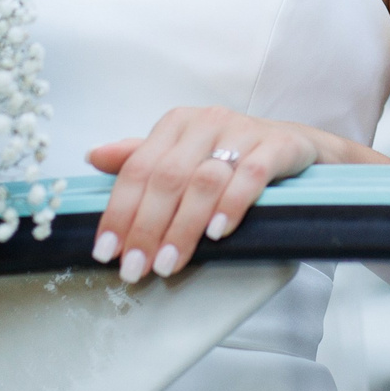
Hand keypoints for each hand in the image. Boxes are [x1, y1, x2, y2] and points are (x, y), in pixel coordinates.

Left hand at [85, 108, 328, 283]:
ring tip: (169, 262)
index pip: (138, 168)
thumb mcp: (185, 154)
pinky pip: (252, 175)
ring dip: (183, 226)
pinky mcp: (278, 146)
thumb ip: (141, 158)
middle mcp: (207, 123)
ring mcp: (244, 132)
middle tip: (136, 268)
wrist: (296, 146)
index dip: (119, 211)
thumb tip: (93, 157)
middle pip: (168, 177)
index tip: (106, 251)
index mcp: (177, 124)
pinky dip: (231, 205)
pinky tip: (217, 233)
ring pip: (205, 180)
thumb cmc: (233, 155)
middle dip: (147, 227)